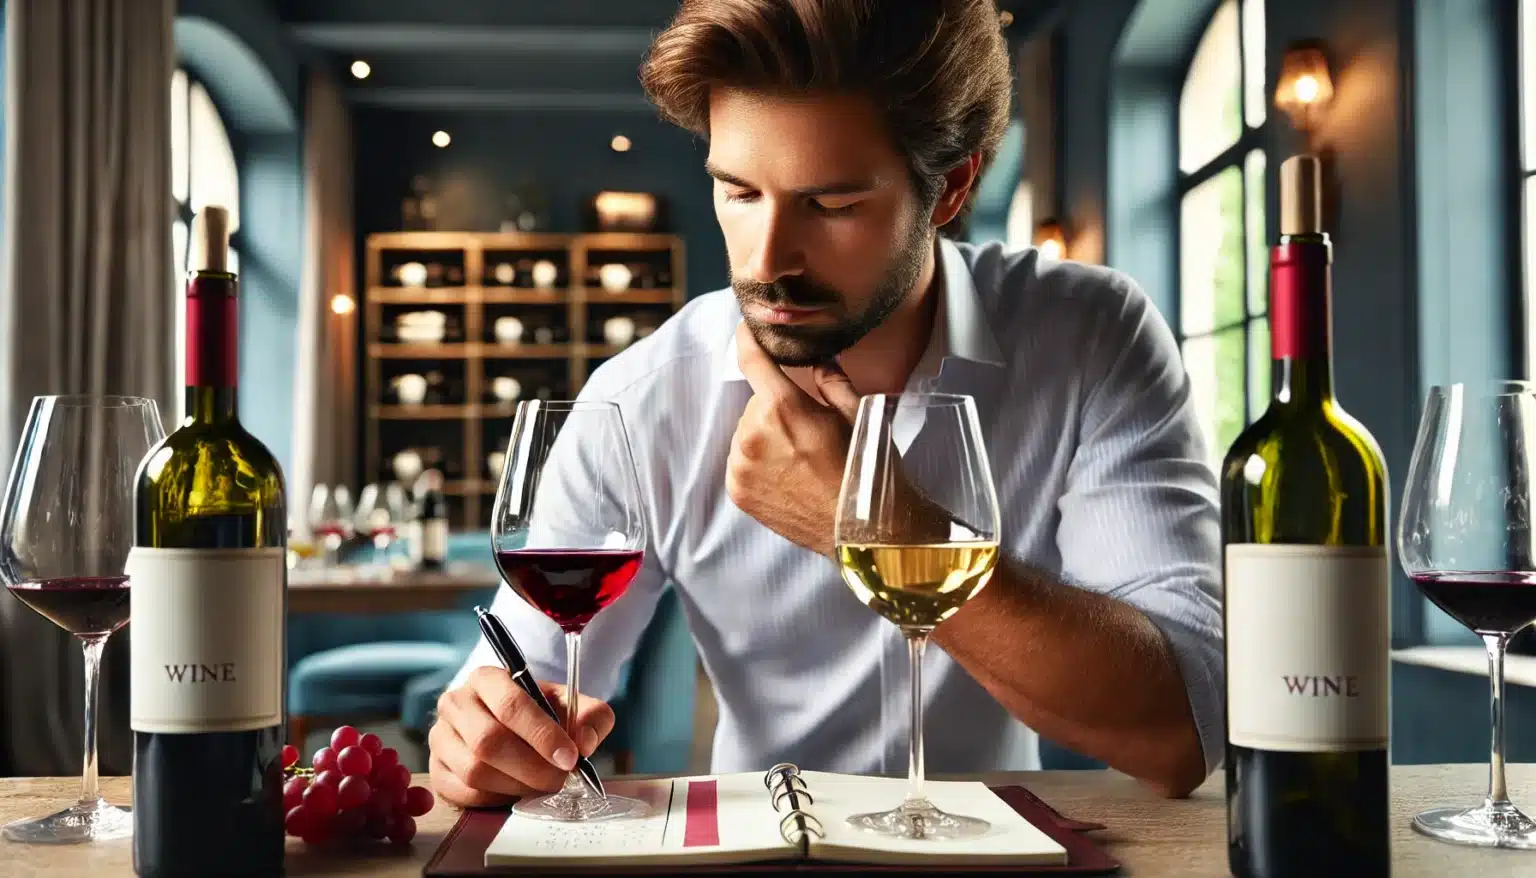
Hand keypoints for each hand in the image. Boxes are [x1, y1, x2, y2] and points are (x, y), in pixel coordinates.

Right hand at [428, 667, 615, 807]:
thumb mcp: (571, 704)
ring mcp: (440, 737)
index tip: (570, 758)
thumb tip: (584, 743)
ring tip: (541, 785)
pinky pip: (464, 793)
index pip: (511, 705)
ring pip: (475, 771)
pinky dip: (496, 799)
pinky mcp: (436, 769)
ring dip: (516, 786)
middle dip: (532, 768)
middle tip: (560, 780)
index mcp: (487, 678)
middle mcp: (456, 703)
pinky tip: (515, 791)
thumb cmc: (540, 712)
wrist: (510, 724)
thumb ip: (590, 717)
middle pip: (489, 742)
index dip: (543, 735)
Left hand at [727, 322, 862, 556]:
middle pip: (756, 403)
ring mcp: (741, 466)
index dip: (746, 338)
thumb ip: (831, 379)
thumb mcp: (857, 414)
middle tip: (808, 431)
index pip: (752, 360)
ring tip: (800, 459)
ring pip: (746, 433)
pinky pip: (741, 462)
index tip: (745, 327)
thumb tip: (818, 359)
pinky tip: (787, 476)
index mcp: (782, 408)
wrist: (861, 531)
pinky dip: (757, 463)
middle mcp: (753, 434)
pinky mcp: (737, 491)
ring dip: (765, 437)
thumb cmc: (864, 470)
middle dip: (777, 408)